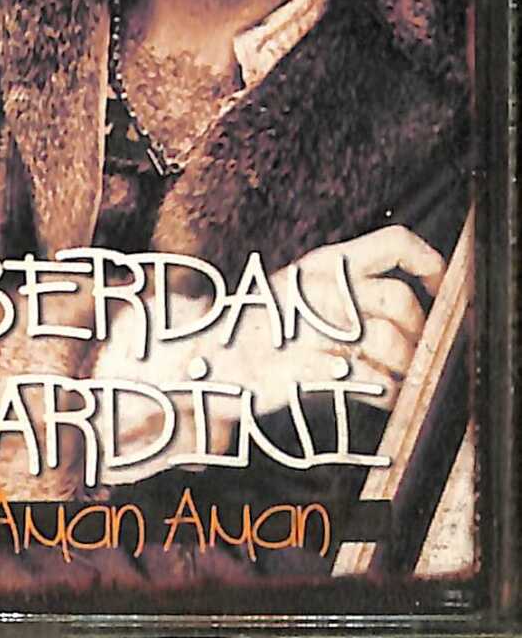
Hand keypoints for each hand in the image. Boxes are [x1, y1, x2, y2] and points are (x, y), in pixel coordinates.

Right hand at [93, 226, 444, 480]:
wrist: (202, 357)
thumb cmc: (261, 327)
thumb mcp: (301, 288)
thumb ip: (348, 288)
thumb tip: (411, 301)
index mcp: (324, 264)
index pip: (392, 245)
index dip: (428, 263)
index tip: (441, 287)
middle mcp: (322, 289)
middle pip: (399, 302)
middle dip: (419, 333)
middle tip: (418, 352)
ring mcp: (313, 329)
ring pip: (390, 344)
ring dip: (407, 368)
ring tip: (400, 380)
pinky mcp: (306, 370)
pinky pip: (369, 382)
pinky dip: (387, 394)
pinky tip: (382, 398)